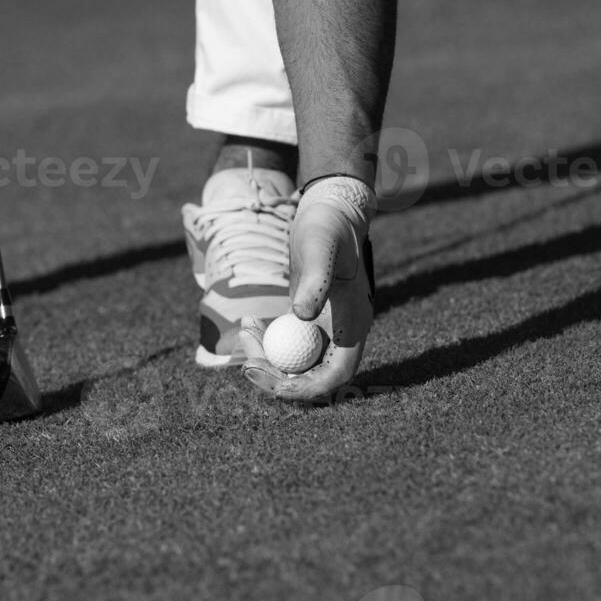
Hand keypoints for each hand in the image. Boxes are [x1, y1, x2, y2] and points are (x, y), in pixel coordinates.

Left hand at [241, 176, 374, 400]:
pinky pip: (286, 347)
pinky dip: (266, 343)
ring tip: (247, 326)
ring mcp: (325, 330)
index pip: (336, 376)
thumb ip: (314, 280)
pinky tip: (250, 322)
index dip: (306, 389)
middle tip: (246, 362)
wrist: (327, 212)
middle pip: (311, 377)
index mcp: (354, 324)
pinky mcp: (308, 323)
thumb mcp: (319, 249)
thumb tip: (302, 316)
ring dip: (267, 358)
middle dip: (276, 375)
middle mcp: (342, 334)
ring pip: (295, 364)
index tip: (274, 385)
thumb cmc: (326, 227)